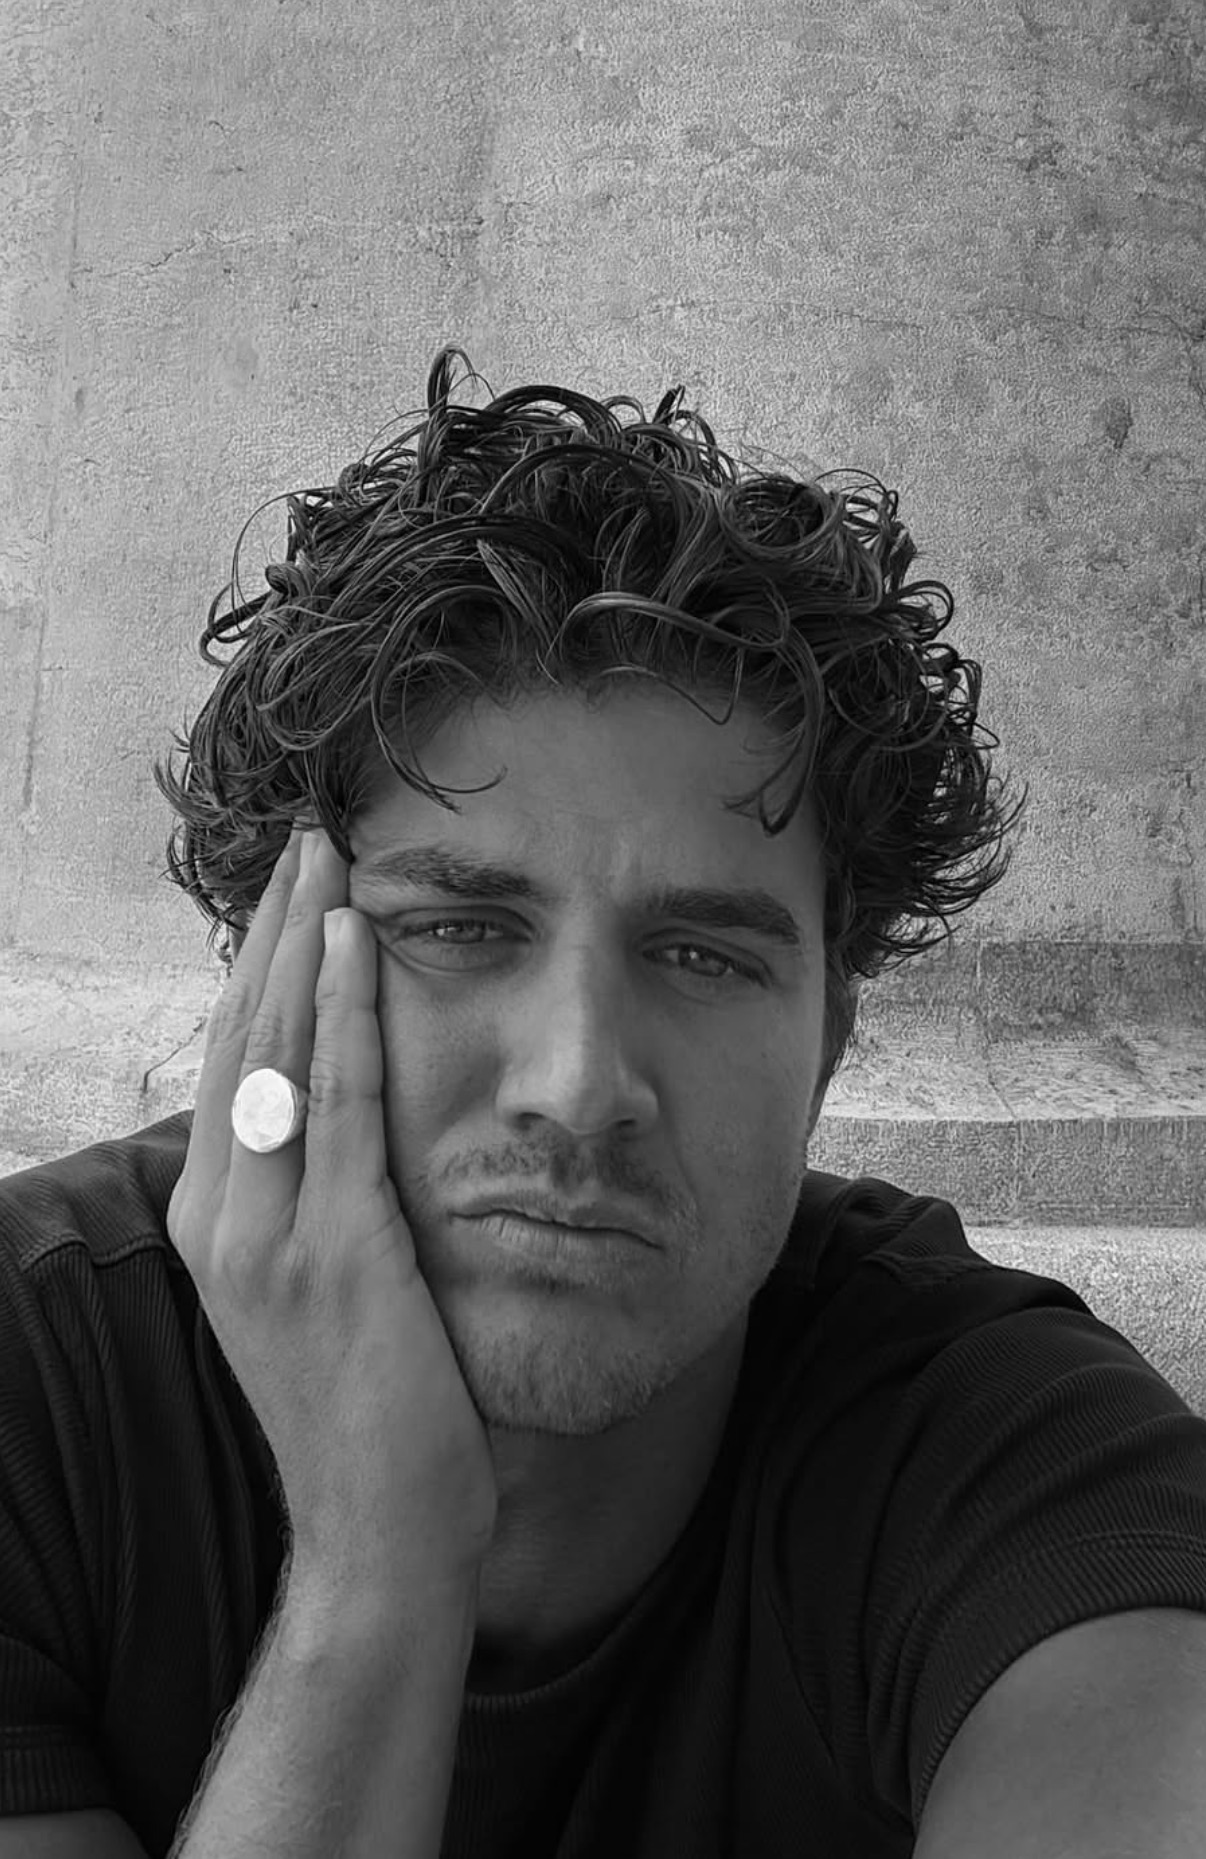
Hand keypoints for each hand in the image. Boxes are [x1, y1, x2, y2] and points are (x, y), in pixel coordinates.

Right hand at [167, 825, 497, 1614]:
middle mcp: (224, 1220)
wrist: (382, 1536)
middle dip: (275, 932)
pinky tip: (354, 945)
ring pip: (277, 1053)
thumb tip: (343, 1127)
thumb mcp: (319, 1294)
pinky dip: (343, 1015)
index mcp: (216, 1225)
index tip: (293, 896)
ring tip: (329, 859)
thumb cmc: (368, 1415)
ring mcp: (269, 1237)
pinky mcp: (334, 1252)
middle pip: (241, 1039)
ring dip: (305, 945)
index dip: (258, 972)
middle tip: (310, 842)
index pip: (230, 1066)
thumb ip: (314, 1206)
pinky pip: (336, 1104)